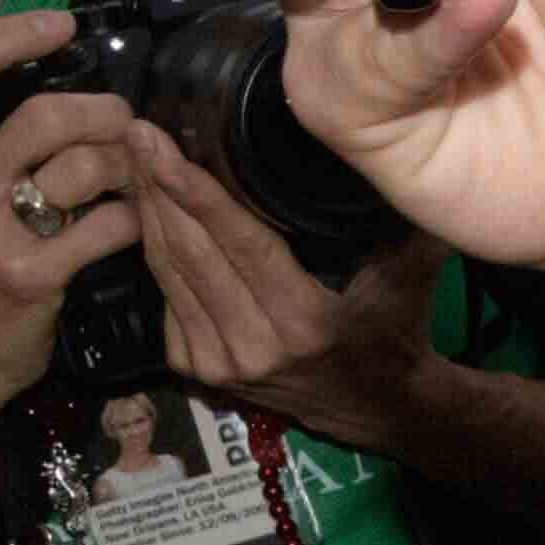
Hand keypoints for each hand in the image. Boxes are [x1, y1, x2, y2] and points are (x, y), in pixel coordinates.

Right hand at [0, 16, 147, 417]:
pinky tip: (131, 228)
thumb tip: (71, 74)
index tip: (61, 24)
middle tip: (128, 127)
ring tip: (135, 182)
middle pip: (46, 113)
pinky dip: (134, 222)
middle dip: (107, 114)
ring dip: (129, 170)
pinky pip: (108, 227)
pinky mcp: (27, 275)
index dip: (9, 34)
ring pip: (84, 167)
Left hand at [115, 129, 439, 451]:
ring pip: (167, 273)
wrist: (375, 410)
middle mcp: (250, 346)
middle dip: (158, 190)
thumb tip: (400, 162)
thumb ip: (405, 228)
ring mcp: (215, 362)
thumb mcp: (409, 282)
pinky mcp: (193, 367)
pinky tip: (151, 209)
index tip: (164, 149)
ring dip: (147, 213)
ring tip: (134, 159)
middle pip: (190, 254)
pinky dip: (154, 249)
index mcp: (303, 323)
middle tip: (137, 134)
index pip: (242, 246)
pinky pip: (165, 295)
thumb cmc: (396, 334)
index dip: (199, 195)